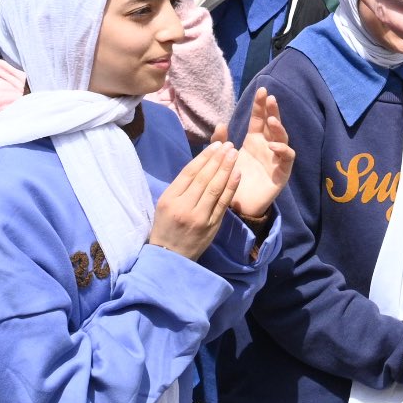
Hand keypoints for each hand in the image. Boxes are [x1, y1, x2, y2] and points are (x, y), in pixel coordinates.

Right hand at [149, 142, 239, 259]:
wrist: (170, 257)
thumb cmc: (166, 227)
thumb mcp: (165, 204)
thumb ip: (180, 187)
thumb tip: (201, 165)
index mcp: (169, 199)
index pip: (189, 173)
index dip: (204, 157)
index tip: (215, 144)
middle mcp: (184, 207)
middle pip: (203, 178)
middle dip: (218, 159)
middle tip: (229, 144)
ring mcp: (199, 217)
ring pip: (215, 188)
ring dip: (226, 168)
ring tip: (234, 153)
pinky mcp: (211, 226)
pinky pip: (223, 203)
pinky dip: (231, 187)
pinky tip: (237, 173)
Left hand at [211, 87, 293, 218]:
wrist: (237, 206)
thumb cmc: (232, 179)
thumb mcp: (223, 157)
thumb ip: (220, 141)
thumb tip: (221, 123)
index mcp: (254, 140)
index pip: (260, 118)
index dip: (260, 105)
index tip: (261, 90)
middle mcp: (267, 147)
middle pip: (273, 125)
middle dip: (273, 111)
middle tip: (270, 98)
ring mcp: (276, 159)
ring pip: (283, 139)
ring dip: (279, 129)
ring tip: (271, 121)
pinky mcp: (282, 173)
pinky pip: (287, 159)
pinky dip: (283, 150)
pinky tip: (274, 146)